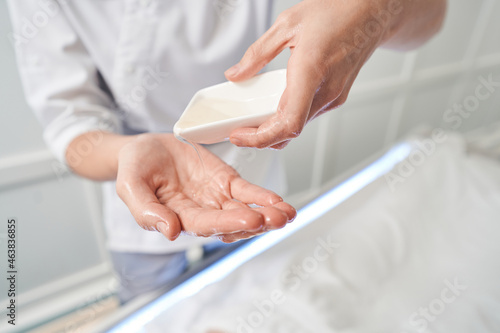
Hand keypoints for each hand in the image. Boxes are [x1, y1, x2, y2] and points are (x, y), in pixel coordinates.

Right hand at [115, 134, 295, 242]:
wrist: (144, 149)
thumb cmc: (135, 168)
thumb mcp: (130, 186)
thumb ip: (146, 211)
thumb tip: (169, 232)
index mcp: (179, 217)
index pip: (207, 225)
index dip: (229, 223)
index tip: (251, 218)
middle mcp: (202, 212)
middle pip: (233, 223)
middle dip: (257, 222)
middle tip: (277, 220)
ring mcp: (216, 198)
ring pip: (245, 210)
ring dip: (267, 214)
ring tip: (286, 215)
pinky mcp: (226, 181)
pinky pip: (247, 192)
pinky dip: (263, 197)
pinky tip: (279, 202)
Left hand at [225, 0, 445, 148]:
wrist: (372, 13)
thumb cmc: (337, 13)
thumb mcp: (287, 24)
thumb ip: (257, 54)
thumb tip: (236, 74)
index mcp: (311, 71)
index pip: (288, 123)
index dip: (261, 138)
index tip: (240, 135)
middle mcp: (326, 91)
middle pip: (290, 131)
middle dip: (261, 136)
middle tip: (239, 130)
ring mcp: (333, 97)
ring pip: (299, 125)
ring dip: (274, 128)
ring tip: (252, 120)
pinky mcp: (335, 97)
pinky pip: (307, 115)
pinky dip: (288, 117)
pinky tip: (275, 107)